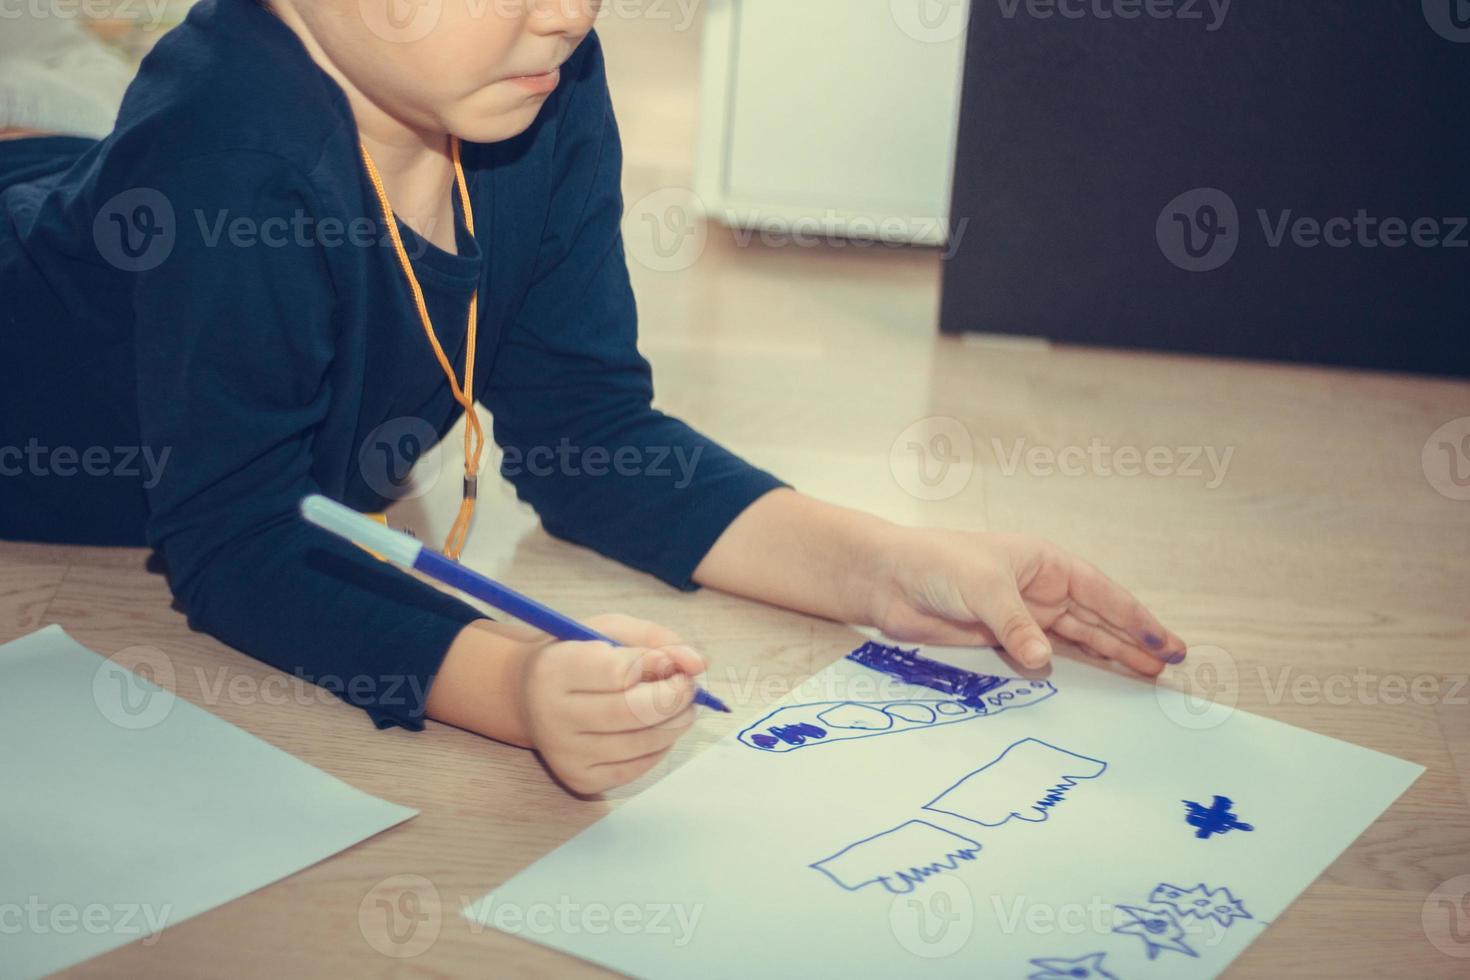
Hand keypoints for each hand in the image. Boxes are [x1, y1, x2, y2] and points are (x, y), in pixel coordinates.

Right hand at [520, 614, 706, 794]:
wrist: (528, 698)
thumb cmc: (576, 657)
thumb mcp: (606, 630)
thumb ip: (654, 639)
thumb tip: (699, 663)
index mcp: (554, 670)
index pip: (618, 672)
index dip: (657, 665)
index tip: (673, 661)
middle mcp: (554, 715)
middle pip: (633, 712)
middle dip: (675, 697)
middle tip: (689, 686)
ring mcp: (565, 753)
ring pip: (641, 743)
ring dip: (675, 723)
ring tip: (682, 707)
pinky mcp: (579, 779)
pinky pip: (636, 768)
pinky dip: (659, 748)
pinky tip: (658, 730)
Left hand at [864, 528, 1185, 675]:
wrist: (888, 579)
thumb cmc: (935, 563)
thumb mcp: (982, 588)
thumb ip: (1015, 626)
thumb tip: (1044, 662)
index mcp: (1045, 563)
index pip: (1102, 593)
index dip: (1137, 620)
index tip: (1167, 645)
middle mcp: (1039, 588)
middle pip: (1097, 618)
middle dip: (1133, 641)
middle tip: (1169, 668)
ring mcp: (1022, 614)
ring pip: (1076, 638)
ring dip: (1108, 656)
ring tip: (1144, 678)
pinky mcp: (1000, 638)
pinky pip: (1043, 654)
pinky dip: (1068, 668)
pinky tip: (1093, 682)